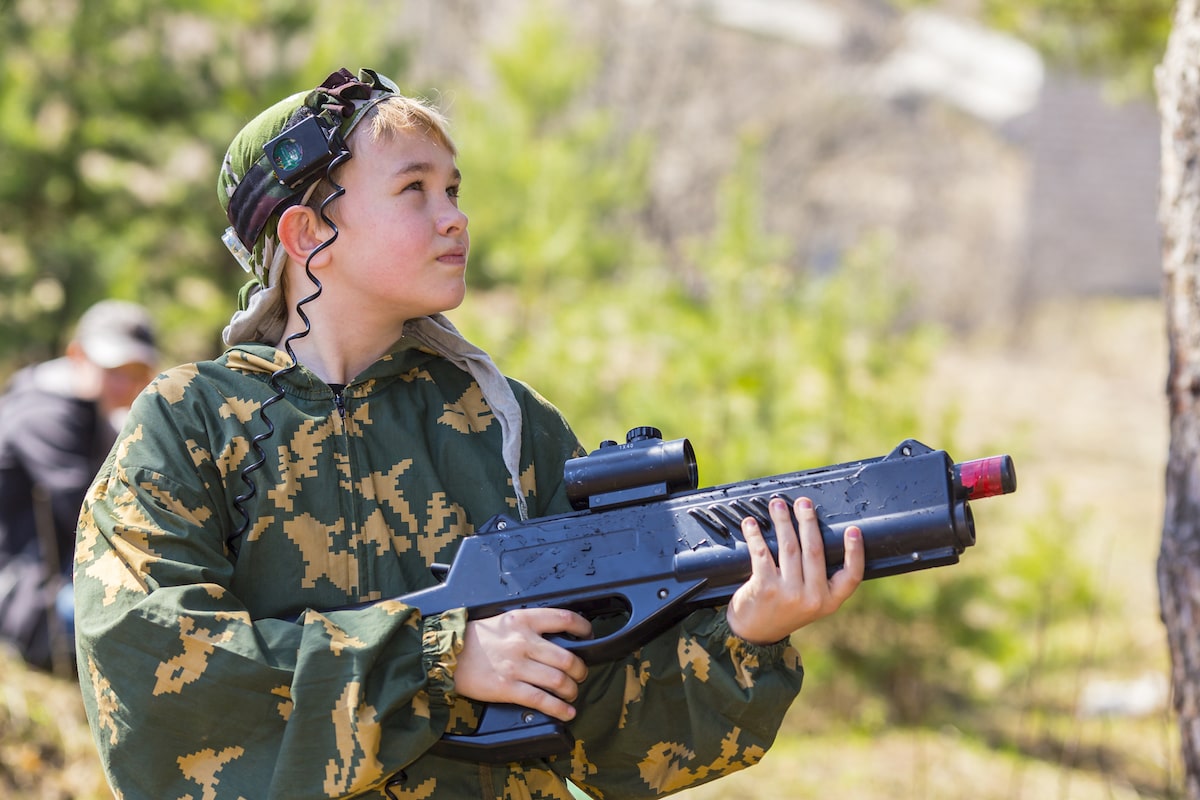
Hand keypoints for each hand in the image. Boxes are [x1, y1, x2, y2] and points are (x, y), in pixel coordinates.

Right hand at [455, 608, 591, 721]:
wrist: (446, 654)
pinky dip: (559, 708)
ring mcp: (516, 666)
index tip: (587, 636)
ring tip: (572, 693)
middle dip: (580, 670)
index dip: (583, 628)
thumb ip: (529, 625)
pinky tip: (567, 712)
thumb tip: (556, 636)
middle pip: (567, 657)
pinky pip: (541, 700)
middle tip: (580, 674)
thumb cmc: (475, 638)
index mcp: (523, 620)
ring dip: (571, 690)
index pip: (564, 619)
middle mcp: (523, 641)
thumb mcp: (504, 619)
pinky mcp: (507, 688)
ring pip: (558, 680)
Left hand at [726, 497, 863, 644]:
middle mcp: (812, 597)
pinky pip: (762, 553)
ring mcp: (789, 593)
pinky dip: (755, 535)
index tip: (853, 530)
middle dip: (808, 521)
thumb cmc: (784, 609)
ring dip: (783, 521)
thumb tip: (816, 534)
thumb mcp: (811, 602)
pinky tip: (751, 523)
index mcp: (829, 601)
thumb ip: (819, 578)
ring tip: (777, 505)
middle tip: (804, 502)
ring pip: (789, 547)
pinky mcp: (765, 588)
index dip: (855, 552)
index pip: (851, 576)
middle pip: (814, 550)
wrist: (754, 634)